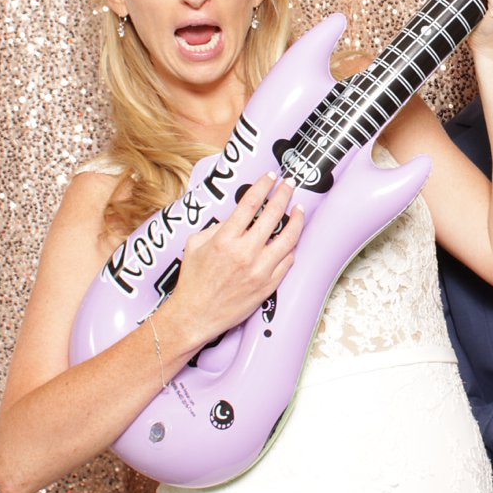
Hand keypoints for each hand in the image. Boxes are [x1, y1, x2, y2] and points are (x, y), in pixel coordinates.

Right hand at [157, 172, 303, 348]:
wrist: (195, 316)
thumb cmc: (193, 281)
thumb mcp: (195, 245)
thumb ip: (217, 226)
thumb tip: (238, 216)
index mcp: (225, 239)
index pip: (251, 203)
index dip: (263, 185)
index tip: (270, 176)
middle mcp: (245, 253)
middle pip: (274, 214)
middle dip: (284, 194)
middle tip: (290, 184)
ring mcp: (260, 270)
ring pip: (289, 238)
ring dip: (297, 219)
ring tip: (299, 209)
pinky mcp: (268, 285)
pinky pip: (288, 261)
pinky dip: (292, 247)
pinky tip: (293, 239)